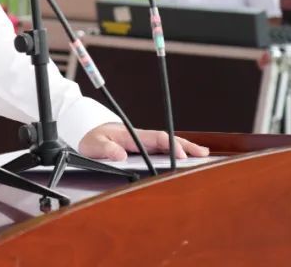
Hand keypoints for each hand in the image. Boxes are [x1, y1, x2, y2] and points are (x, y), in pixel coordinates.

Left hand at [78, 122, 209, 161]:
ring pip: (166, 145)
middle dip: (185, 146)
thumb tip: (119, 155)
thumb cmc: (91, 137)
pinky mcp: (141, 149)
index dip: (171, 146)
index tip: (182, 155)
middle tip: (203, 154)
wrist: (87, 132)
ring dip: (183, 150)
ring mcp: (142, 143)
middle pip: (167, 141)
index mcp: (132, 135)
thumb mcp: (93, 144)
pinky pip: (161, 150)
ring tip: (201, 156)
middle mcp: (140, 138)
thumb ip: (105, 149)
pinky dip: (174, 153)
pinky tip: (184, 159)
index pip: (156, 138)